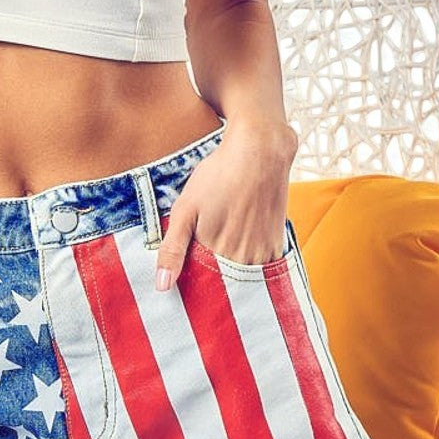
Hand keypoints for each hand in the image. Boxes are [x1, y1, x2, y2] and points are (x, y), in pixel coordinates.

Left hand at [154, 118, 295, 290]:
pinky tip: (242, 237)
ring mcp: (263, 254)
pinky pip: (261, 267)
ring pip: (242, 276)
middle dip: (213, 275)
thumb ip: (172, 249)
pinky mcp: (277, 245)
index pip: (201, 283)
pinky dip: (250, 260)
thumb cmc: (218, 177)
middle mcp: (243, 260)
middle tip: (210, 239)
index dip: (192, 276)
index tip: (188, 265)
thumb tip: (161, 286)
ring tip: (226, 236)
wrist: (260, 152)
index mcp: (216, 254)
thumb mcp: (185, 208)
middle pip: (223, 283)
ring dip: (232, 268)